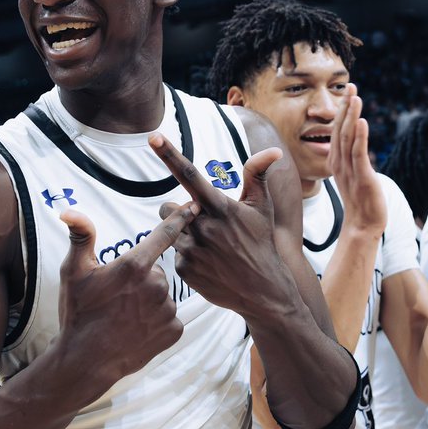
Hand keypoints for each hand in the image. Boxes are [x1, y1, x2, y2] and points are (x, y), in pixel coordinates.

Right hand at [57, 202, 196, 383]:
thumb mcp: (74, 272)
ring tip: (126, 317)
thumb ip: (81, 237)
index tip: (194, 207)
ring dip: (149, 302)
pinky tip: (137, 330)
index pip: (164, 234)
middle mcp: (156, 284)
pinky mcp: (175, 330)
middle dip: (141, 280)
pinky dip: (157, 322)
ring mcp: (168, 309)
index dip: (180, 218)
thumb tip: (68, 211)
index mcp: (134, 265)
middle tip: (118, 298)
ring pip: (162, 296)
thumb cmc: (79, 313)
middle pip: (156, 272)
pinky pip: (170, 318)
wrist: (87, 360)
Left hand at [149, 132, 290, 318]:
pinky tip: (207, 263)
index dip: (170, 154)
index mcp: (219, 207)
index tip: (153, 137)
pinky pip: (174, 254)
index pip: (190, 175)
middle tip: (201, 224)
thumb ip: (257, 176)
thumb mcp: (262, 208)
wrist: (263, 292)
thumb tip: (273, 150)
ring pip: (170, 232)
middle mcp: (203, 226)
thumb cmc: (261, 244)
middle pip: (169, 208)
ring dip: (183, 234)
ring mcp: (192, 249)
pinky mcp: (184, 269)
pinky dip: (187, 256)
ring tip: (209, 246)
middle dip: (179, 214)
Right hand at [328, 83, 385, 236]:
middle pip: (340, 130)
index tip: (348, 93)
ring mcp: (349, 170)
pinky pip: (358, 154)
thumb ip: (352, 162)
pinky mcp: (361, 177)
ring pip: (347, 138)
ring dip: (351, 116)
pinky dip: (359, 137)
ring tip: (355, 97)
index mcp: (337, 163)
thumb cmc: (361, 203)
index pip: (338, 132)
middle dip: (346, 107)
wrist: (363, 227)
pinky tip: (361, 121)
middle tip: (351, 86)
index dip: (343, 112)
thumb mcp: (354, 178)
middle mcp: (340, 164)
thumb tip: (354, 149)